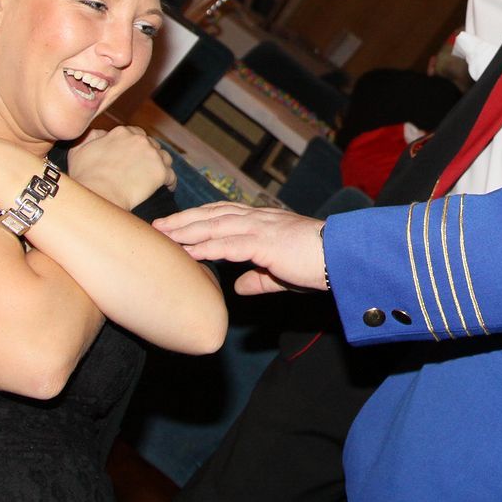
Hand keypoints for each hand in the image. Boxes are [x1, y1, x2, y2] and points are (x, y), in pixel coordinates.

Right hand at [67, 126, 173, 210]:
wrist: (99, 194)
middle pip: (151, 145)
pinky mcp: (161, 172)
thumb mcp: (79, 150)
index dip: (134, 145)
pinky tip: (167, 187)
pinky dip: (170, 182)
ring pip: (163, 158)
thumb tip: (101, 133)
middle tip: (144, 167)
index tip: (133, 155)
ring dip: (160, 165)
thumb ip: (91, 137)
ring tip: (156, 177)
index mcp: (122, 133)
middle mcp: (140, 140)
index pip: (135, 134)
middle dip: (148, 154)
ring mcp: (152, 155)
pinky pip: (171, 176)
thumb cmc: (86, 176)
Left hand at [154, 203, 324, 294]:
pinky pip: (229, 244)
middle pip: (214, 214)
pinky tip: (187, 252)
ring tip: (163, 235)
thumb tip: (238, 287)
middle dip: (184, 219)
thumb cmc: (319, 265)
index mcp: (265, 221)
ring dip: (187, 230)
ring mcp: (262, 228)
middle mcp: (261, 218)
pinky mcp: (265, 243)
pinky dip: (205, 247)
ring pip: (216, 225)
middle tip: (157, 226)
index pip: (225, 214)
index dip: (199, 217)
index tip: (177, 224)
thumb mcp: (283, 274)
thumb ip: (260, 279)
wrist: (343, 258)